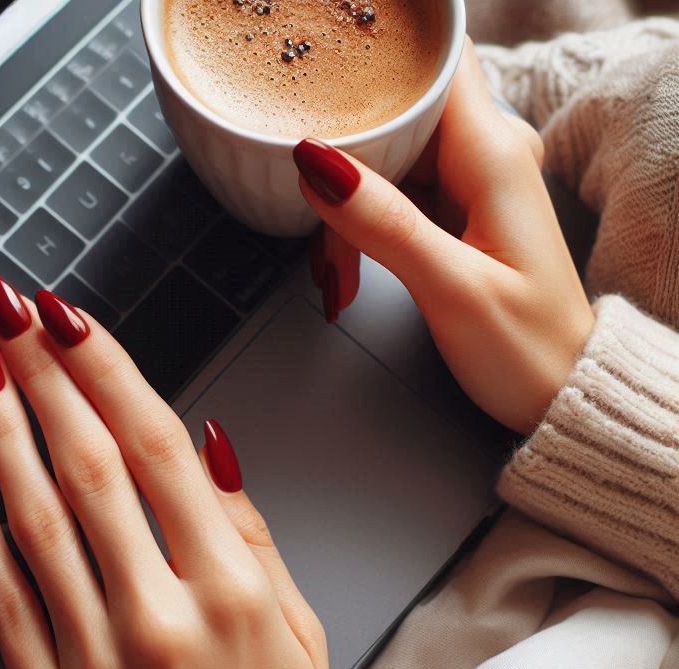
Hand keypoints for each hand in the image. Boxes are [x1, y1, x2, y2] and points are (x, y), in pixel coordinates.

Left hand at [0, 279, 329, 668]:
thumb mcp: (298, 630)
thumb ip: (250, 534)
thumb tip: (206, 446)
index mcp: (231, 592)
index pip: (157, 451)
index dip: (106, 373)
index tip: (67, 320)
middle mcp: (160, 617)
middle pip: (86, 469)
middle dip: (41, 377)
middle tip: (7, 314)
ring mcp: (95, 663)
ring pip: (35, 523)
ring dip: (0, 434)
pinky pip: (2, 605)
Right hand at [297, 39, 594, 435]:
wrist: (560, 391)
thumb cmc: (527, 349)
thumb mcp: (450, 289)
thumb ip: (384, 224)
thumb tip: (319, 163)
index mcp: (493, 157)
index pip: (431, 66)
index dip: (375, 73)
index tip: (322, 102)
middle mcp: (487, 156)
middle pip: (396, 116)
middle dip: (344, 168)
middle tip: (323, 235)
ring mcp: (471, 184)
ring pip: (387, 160)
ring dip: (346, 210)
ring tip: (338, 272)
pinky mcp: (458, 212)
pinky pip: (394, 195)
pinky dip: (361, 228)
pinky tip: (350, 270)